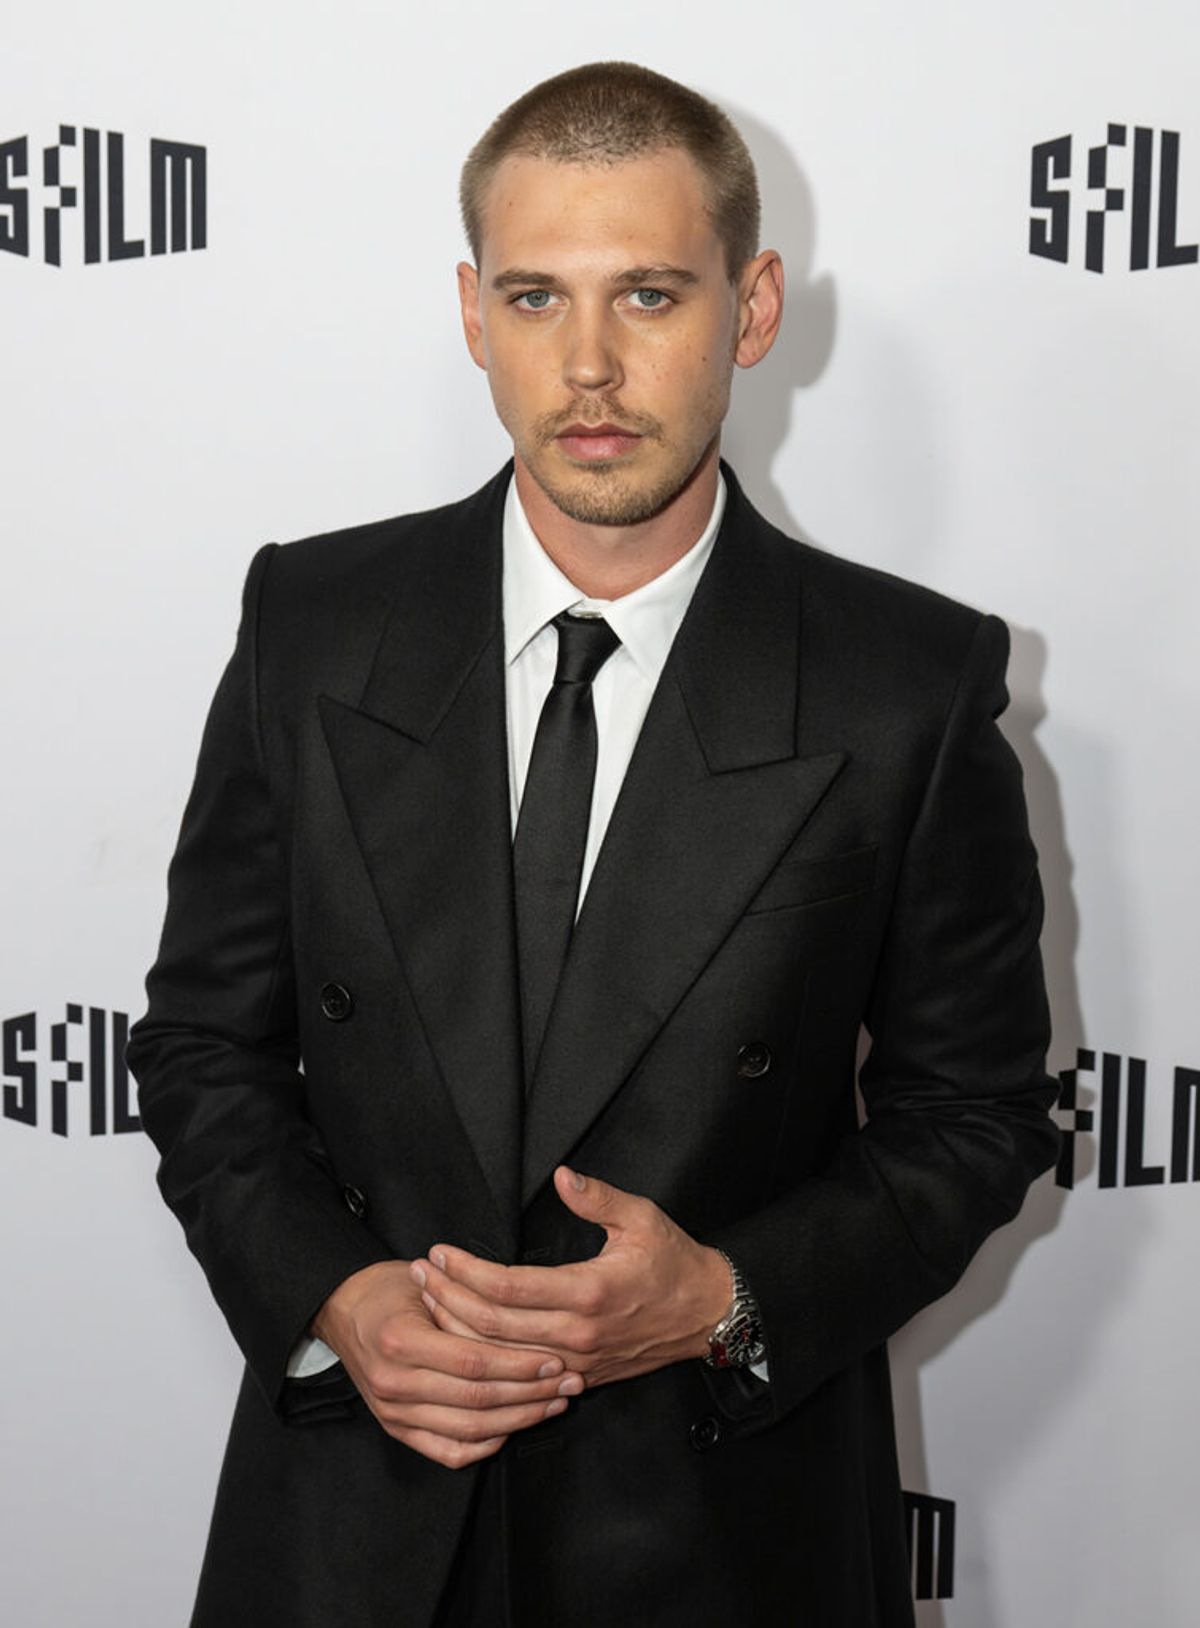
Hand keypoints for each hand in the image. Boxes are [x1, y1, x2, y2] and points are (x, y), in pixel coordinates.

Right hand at [310, 1260, 583, 1468]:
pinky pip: (447, 1451)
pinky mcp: (396, 1429)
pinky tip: (512, 1429)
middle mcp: (394, 1382)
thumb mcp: (425, 1282)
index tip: (556, 1360)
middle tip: (569, 1384)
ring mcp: (393, 1412)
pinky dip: (484, 1445)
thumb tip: (530, 1321)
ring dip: (519, 1420)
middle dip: (531, 1394)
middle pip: (477, 1400)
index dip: (520, 1365)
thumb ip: (468, 1305)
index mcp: (402, 1341)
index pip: (473, 1363)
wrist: (345, 1309)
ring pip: (469, 1429)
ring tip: (553, 1404)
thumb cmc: (392, 1289)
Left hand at [411, 1167, 732, 1388]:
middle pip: (491, 1326)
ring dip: (457, 1330)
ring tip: (428, 1301)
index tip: (440, 1252)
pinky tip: (463, 1338)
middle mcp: (577, 1333)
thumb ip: (598, 1197)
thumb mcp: (642, 1218)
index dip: (465, 1270)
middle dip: (446, 1298)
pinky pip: (520, 1373)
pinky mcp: (579, 1376)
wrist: (706, 1315)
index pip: (507, 1287)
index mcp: (589, 1291)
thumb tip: (562, 1175)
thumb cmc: (674, 1262)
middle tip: (419, 1273)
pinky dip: (486, 1357)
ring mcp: (576, 1361)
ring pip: (500, 1356)